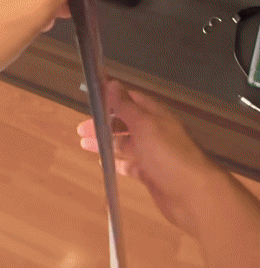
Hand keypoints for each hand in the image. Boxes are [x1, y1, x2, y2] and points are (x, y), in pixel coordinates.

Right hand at [77, 80, 218, 239]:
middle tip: (81, 131)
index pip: (130, 100)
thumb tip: (111, 82)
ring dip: (106, 143)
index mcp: (154, 115)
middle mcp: (154, 131)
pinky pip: (131, 164)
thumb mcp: (144, 124)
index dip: (111, 100)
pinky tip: (105, 164)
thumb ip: (125, 105)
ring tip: (85, 145)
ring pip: (125, 144)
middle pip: (124, 123)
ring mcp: (153, 153)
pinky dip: (118, 162)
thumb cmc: (167, 154)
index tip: (91, 102)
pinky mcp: (151, 174)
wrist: (194, 194)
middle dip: (103, 124)